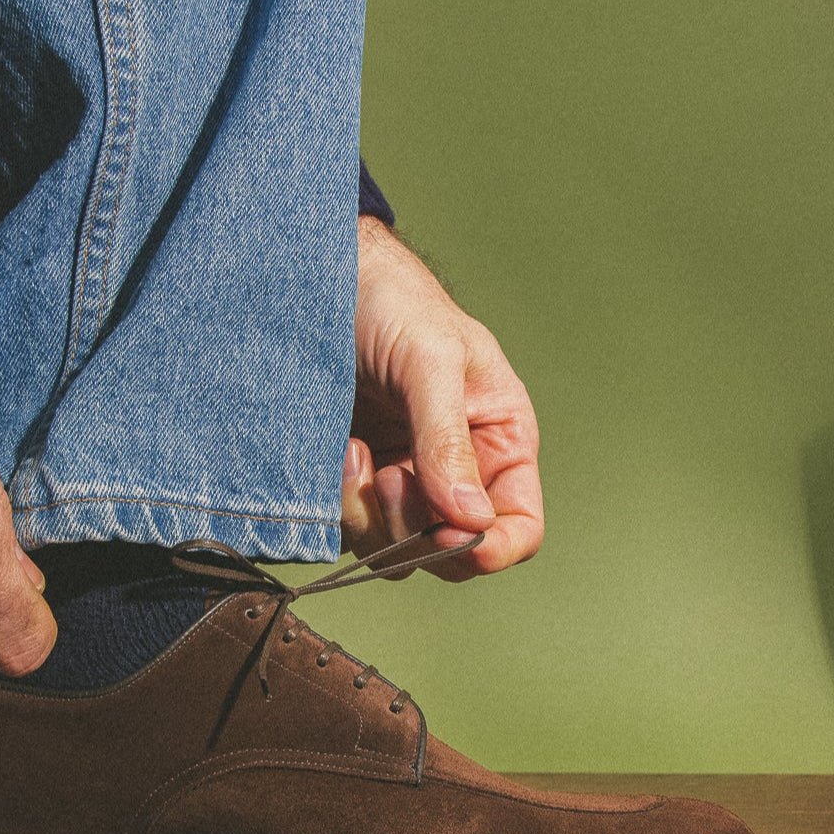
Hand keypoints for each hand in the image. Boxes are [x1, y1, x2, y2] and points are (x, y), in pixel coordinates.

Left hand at [345, 214, 543, 579]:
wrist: (316, 279)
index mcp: (499, 444)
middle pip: (453, 554)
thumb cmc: (392, 303)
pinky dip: (341, 506)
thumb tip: (470, 519)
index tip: (448, 536)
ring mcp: (402, 486)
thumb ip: (448, 439)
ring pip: (397, 553)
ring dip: (371, 517)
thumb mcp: (430, 360)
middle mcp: (456, 475)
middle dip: (417, 530)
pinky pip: (352, 534)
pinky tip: (338, 452)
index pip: (517, 528)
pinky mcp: (355, 487)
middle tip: (389, 476)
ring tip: (355, 452)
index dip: (491, 547)